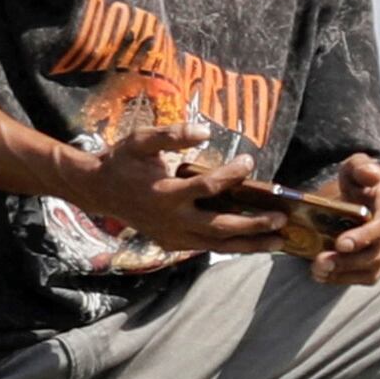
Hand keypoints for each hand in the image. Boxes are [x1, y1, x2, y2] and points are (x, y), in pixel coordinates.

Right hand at [73, 121, 285, 256]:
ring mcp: (172, 235)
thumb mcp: (141, 140)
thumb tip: (205, 131)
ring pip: (217, 245)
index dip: (231, 175)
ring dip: (249, 244)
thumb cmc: (122, 161)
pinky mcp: (172, 243)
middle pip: (220, 226)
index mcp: (165, 193)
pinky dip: (231, 247)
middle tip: (280, 218)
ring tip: (279, 242)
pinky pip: (206, 247)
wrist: (99, 190)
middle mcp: (171, 219)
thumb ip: (172, 135)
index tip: (249, 162)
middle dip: (253, 224)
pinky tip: (253, 243)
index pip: (207, 187)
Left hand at [303, 152, 379, 286]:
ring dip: (344, 274)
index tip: (340, 244)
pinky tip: (323, 276)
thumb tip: (369, 173)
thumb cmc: (360, 179)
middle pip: (377, 254)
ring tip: (318, 271)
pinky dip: (345, 279)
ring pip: (373, 270)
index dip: (364, 237)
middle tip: (320, 262)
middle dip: (348, 261)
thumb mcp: (357, 166)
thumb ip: (361, 166)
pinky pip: (367, 276)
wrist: (365, 193)